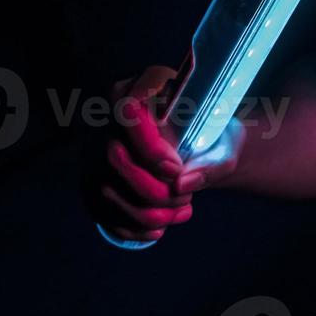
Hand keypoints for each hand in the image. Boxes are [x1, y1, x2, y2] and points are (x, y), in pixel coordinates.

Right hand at [83, 65, 245, 243]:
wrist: (198, 145)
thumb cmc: (213, 137)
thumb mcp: (225, 144)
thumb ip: (213, 163)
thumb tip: (183, 184)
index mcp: (139, 88)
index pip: (128, 111)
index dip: (148, 146)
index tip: (175, 169)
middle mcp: (108, 116)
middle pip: (112, 156)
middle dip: (151, 188)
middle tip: (184, 198)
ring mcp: (92, 150)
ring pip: (104, 188)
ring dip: (146, 212)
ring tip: (181, 211)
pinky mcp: (90, 181)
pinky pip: (100, 211)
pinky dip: (132, 227)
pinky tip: (160, 228)